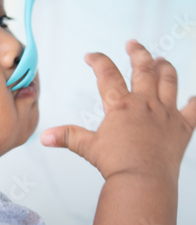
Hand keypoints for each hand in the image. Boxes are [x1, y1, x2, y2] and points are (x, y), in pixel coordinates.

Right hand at [41, 40, 195, 180]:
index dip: (98, 61)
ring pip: (169, 81)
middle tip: (133, 44)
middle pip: (143, 68)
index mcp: (121, 106)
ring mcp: (166, 113)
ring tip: (162, 60)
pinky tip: (194, 97)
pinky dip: (195, 102)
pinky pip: (194, 110)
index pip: (107, 74)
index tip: (91, 55)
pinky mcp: (182, 128)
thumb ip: (67, 136)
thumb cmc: (117, 165)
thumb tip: (44, 136)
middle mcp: (145, 104)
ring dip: (165, 68)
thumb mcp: (88, 147)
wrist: (143, 181)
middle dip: (137, 52)